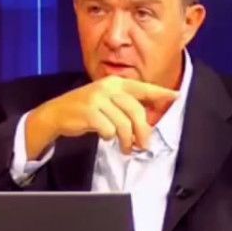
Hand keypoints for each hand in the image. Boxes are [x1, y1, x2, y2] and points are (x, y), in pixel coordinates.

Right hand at [24, 76, 178, 158]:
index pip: (143, 88)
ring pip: (124, 123)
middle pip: (136, 111)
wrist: (55, 113)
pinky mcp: (89, 112)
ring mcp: (97, 99)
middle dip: (143, 131)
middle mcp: (108, 87)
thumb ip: (125, 105)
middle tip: (144, 146)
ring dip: (127, 140)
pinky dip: (109, 137)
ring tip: (125, 148)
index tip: (176, 96)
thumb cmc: (84, 110)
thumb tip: (148, 120)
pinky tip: (105, 137)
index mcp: (115, 82)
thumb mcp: (105, 100)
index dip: (160, 93)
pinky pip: (109, 130)